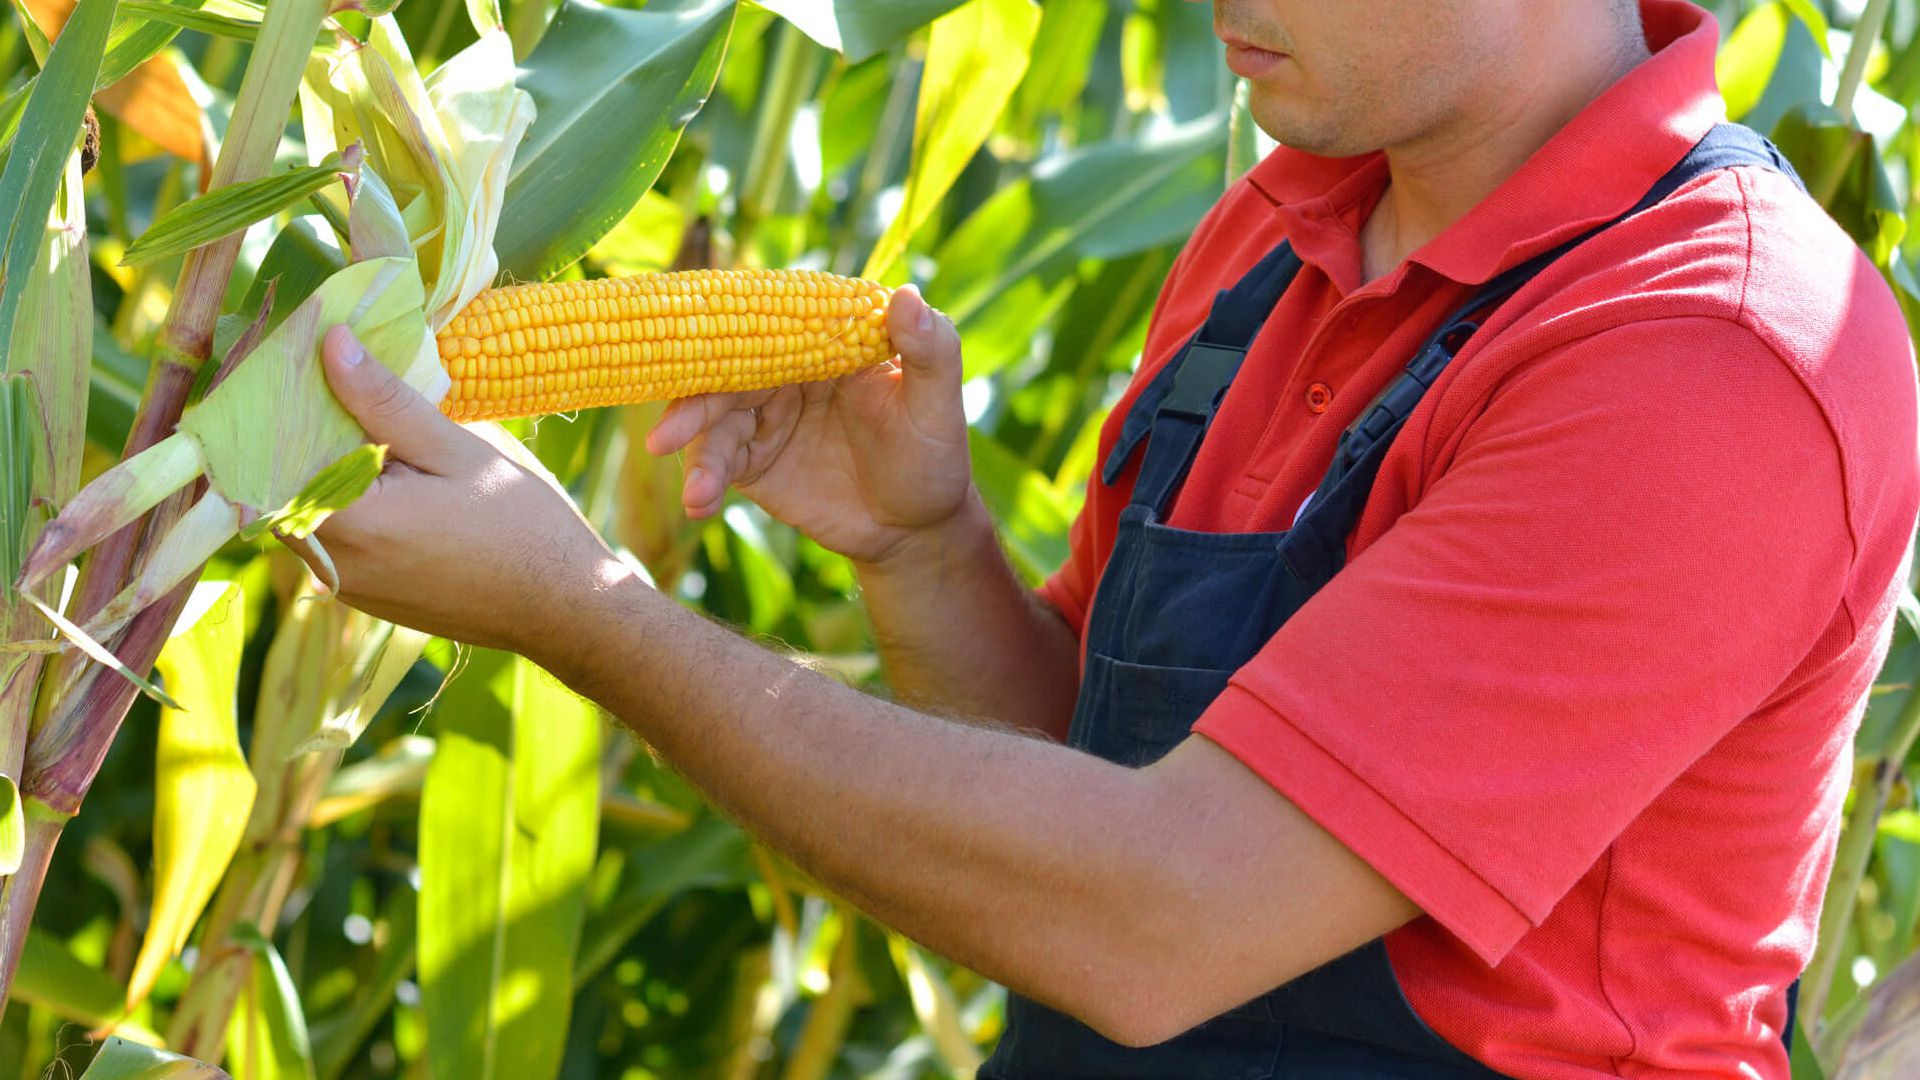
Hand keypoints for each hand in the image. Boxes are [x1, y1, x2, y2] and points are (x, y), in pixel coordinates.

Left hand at [300, 325, 624, 654]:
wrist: (564, 607)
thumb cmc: (522, 526)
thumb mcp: (456, 450)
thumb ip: (385, 401)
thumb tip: (331, 344)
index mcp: (352, 525)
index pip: (270, 458)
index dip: (276, 409)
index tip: (301, 365)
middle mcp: (334, 565)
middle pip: (280, 487)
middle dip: (299, 436)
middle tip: (338, 387)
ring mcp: (349, 587)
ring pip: (305, 514)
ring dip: (324, 470)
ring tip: (366, 425)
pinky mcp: (368, 597)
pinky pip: (334, 539)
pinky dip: (346, 503)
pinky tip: (389, 476)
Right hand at [645, 284, 974, 568]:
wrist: (915, 530)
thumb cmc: (933, 456)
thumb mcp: (939, 406)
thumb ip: (931, 351)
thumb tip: (907, 295)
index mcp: (827, 341)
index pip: (773, 317)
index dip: (731, 323)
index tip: (692, 333)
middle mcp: (788, 371)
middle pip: (726, 368)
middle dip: (693, 399)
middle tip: (665, 434)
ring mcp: (766, 415)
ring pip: (713, 416)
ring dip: (692, 446)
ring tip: (698, 489)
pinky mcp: (752, 459)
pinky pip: (717, 461)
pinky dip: (703, 479)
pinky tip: (699, 504)